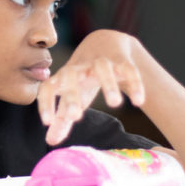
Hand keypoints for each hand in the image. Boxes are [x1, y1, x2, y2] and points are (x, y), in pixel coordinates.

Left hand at [37, 29, 145, 144]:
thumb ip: (61, 119)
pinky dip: (134, 83)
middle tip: (75, 117)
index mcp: (63, 78)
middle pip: (70, 75)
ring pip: (102, 68)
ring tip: (115, 104)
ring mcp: (100, 62)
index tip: (47, 122)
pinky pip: (128, 69)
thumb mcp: (72, 96)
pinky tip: (138, 101)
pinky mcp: (121, 61)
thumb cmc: (82, 78)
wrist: (104, 44)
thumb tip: (50, 141)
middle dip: (71, 95)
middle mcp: (79, 68)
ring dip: (108, 84)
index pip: (48, 87)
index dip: (45, 103)